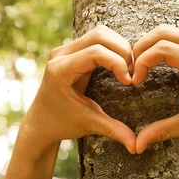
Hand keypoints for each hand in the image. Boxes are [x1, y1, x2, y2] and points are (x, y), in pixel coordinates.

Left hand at [20, 25, 136, 155]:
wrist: (41, 122)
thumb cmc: (62, 123)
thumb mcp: (88, 124)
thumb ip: (113, 130)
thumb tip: (137, 146)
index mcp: (60, 70)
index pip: (95, 53)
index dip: (118, 63)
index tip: (129, 82)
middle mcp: (60, 54)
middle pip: (99, 35)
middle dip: (122, 50)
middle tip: (135, 70)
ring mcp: (64, 49)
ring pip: (99, 32)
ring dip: (119, 45)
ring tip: (130, 67)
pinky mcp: (71, 49)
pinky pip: (96, 38)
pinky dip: (113, 46)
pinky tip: (122, 63)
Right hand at [132, 24, 178, 153]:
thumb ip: (162, 131)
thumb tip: (136, 146)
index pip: (162, 48)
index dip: (141, 62)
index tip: (135, 82)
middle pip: (163, 32)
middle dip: (141, 47)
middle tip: (131, 68)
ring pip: (170, 30)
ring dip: (151, 44)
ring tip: (139, 65)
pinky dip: (162, 44)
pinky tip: (154, 63)